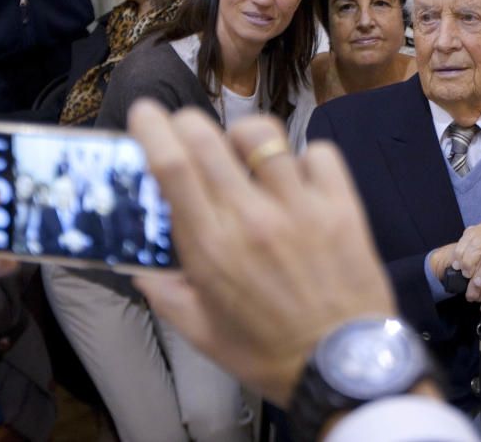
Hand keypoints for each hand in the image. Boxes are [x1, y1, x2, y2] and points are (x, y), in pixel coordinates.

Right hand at [129, 102, 396, 406]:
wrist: (344, 367)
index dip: (153, 129)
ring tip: (246, 154)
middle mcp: (252, 218)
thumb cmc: (268, 353)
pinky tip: (300, 177)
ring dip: (244, 136)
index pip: (172, 167)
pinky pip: (319, 153)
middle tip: (187, 128)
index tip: (145, 114)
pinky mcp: (342, 206)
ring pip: (264, 135)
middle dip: (188, 120)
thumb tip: (136, 263)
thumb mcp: (202, 333)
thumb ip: (165, 293)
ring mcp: (301, 208)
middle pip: (209, 139)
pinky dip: (305, 156)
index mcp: (211, 248)